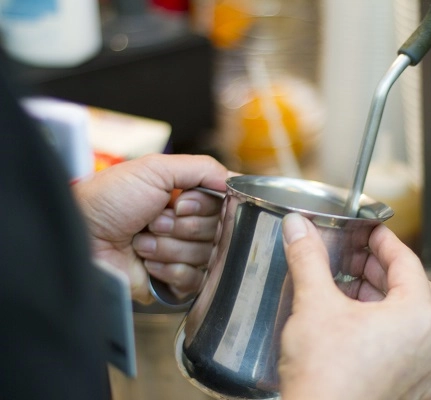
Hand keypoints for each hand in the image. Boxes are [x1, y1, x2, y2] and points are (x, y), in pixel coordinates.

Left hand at [73, 154, 228, 303]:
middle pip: (217, 231)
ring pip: (207, 256)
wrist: (81, 238)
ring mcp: (181, 254)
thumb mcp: (155, 168)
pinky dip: (170, 269)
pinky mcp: (174, 283)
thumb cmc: (110, 200)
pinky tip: (148, 262)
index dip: (203, 207)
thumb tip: (235, 180)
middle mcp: (187, 226)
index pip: (222, 205)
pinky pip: (195, 280)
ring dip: (170, 247)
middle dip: (182, 227)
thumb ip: (202, 168)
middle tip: (153, 221)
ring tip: (142, 241)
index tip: (180, 203)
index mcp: (186, 198)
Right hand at [278, 213, 430, 399]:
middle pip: (413, 290)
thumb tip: (300, 229)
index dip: (385, 241)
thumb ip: (308, 259)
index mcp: (415, 316)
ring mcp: (422, 371)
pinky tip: (381, 340)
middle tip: (357, 260)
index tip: (371, 232)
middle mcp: (428, 344)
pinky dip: (396, 337)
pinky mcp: (409, 392)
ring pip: (412, 322)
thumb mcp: (314, 305)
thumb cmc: (327, 380)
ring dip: (386, 301)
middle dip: (383, 270)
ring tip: (355, 293)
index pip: (407, 261)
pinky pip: (412, 355)